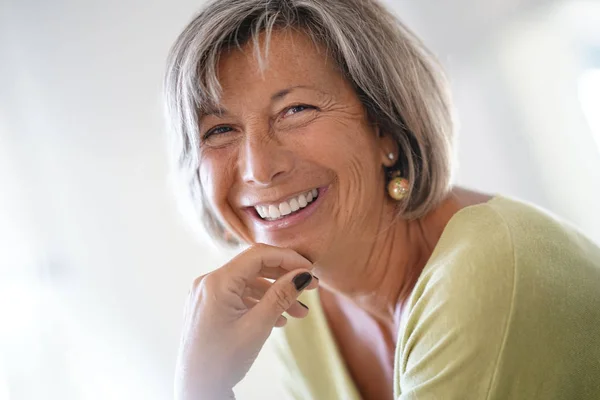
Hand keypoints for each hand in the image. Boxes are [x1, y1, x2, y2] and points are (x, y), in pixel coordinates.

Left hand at [174, 244, 317, 399]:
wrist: (197, 391)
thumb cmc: (222, 361)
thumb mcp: (257, 326)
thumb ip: (281, 296)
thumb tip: (303, 275)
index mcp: (217, 282)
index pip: (258, 255)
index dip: (287, 258)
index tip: (310, 269)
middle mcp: (208, 283)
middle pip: (254, 267)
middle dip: (284, 277)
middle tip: (311, 287)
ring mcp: (207, 296)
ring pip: (248, 284)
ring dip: (275, 294)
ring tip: (299, 312)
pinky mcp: (208, 308)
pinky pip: (238, 297)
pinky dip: (260, 303)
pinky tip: (279, 319)